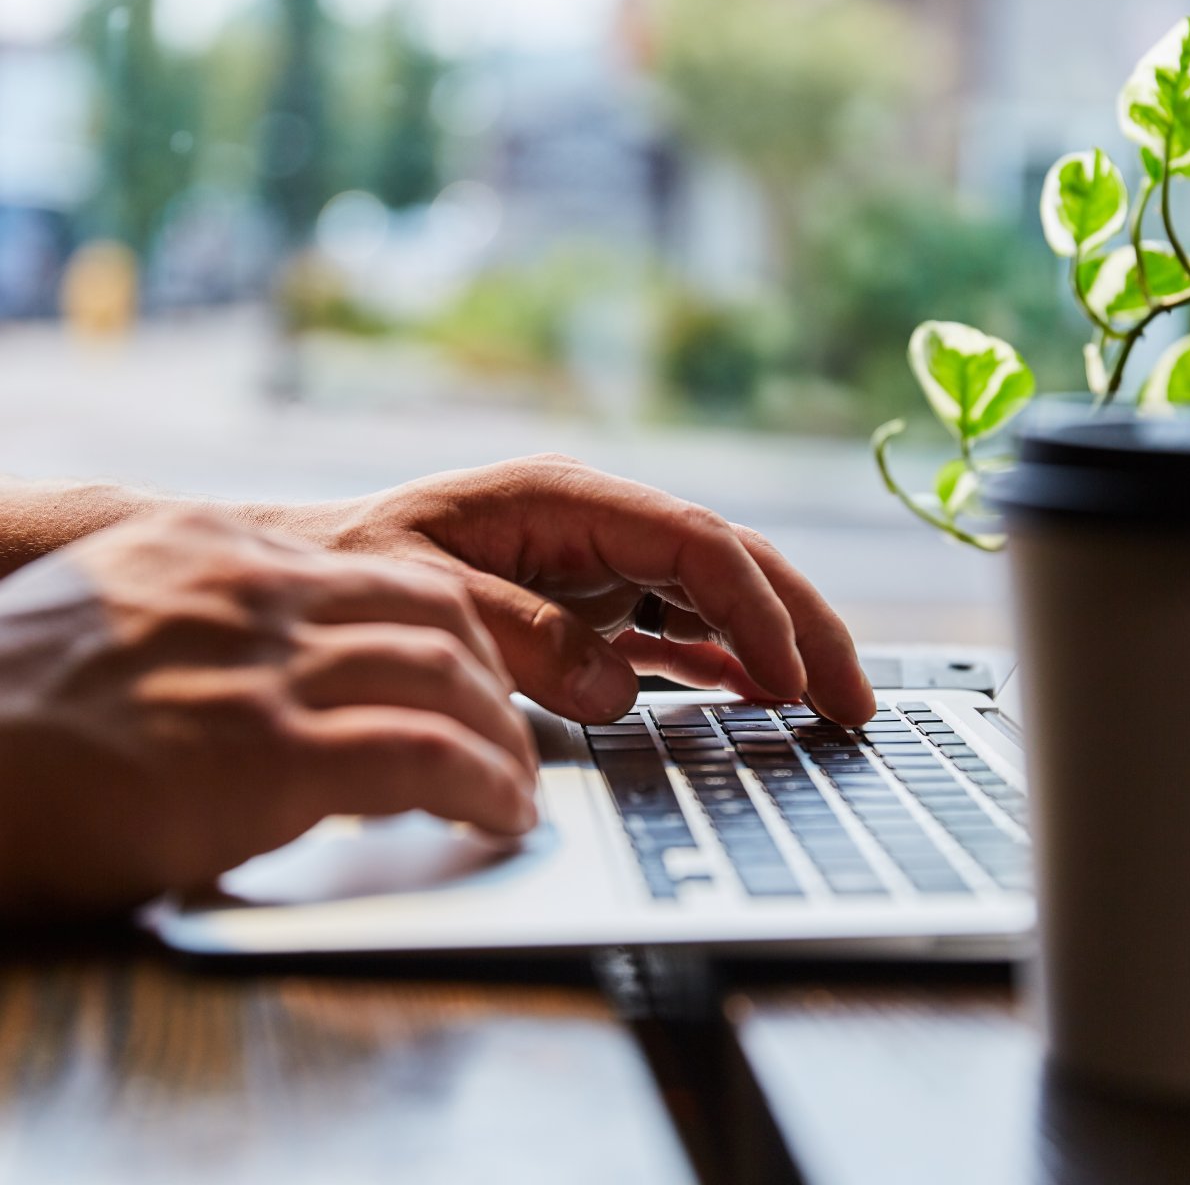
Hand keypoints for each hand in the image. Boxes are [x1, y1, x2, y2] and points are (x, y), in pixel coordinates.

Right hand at [0, 511, 536, 916]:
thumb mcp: (114, 612)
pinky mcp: (262, 754)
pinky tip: (498, 814)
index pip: (386, 574)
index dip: (457, 632)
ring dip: (503, 740)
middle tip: (512, 734)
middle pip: (436, 614)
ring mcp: (259, 667)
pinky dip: (481, 784)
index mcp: (215, 549)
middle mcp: (249, 589)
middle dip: (495, 680)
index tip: (477, 679)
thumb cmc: (9, 711)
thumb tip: (286, 652)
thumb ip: (207, 613)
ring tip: (516, 787)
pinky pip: (421, 756)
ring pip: (444, 679)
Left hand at [258, 456, 874, 726]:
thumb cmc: (359, 569)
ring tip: (829, 703)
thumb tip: (613, 686)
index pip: (694, 541)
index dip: (753, 606)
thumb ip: (517, 632)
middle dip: (799, 626)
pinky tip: (760, 695)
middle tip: (854, 697)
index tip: (788, 675)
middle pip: (730, 564)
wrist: (322, 580)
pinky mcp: (594, 606)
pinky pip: (678, 633)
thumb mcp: (422, 594)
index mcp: (566, 499)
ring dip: (777, 647)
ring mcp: (601, 566)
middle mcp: (598, 526)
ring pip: (718, 599)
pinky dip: (724, 664)